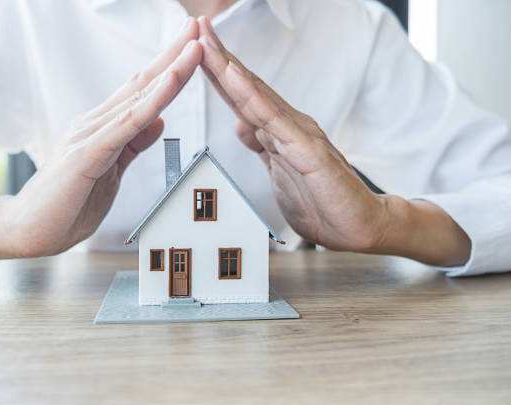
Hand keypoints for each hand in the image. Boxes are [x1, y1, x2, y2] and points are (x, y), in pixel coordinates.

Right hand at [0, 18, 202, 267]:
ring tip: (194, 45)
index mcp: (104, 128)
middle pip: (142, 84)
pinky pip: (126, 124)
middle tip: (197, 26)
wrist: (26, 230)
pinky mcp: (87, 154)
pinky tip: (170, 82)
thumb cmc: (66, 205)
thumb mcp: (112, 172)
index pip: (142, 92)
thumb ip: (134, 144)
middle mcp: (96, 123)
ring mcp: (90, 135)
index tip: (193, 46)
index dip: (169, 68)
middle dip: (173, 55)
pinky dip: (150, 102)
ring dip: (170, 70)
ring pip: (138, 98)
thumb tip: (159, 120)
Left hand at [197, 17, 470, 265]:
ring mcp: (297, 134)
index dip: (217, 73)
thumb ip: (263, 147)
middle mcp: (287, 125)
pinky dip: (250, 95)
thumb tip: (242, 126)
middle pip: (245, 87)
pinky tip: (232, 75)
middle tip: (196, 27)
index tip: (195, 50)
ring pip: (254, 95)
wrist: (360, 226)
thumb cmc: (323, 201)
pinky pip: (272, 118)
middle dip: (217, 57)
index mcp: (278, 132)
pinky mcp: (306, 149)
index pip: (241, 98)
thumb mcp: (280, 172)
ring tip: (206, 41)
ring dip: (227, 66)